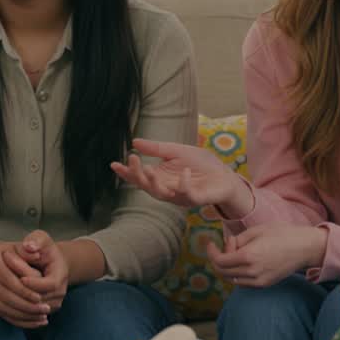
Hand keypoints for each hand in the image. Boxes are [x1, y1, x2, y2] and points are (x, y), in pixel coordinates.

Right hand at [0, 241, 49, 328]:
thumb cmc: (8, 252)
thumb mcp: (18, 247)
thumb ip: (28, 252)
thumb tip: (37, 255)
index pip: (9, 280)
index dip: (25, 291)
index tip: (41, 298)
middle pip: (5, 296)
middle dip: (26, 306)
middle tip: (45, 311)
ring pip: (2, 308)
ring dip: (24, 316)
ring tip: (42, 318)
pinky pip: (0, 313)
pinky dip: (18, 320)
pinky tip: (33, 321)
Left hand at [2, 230, 67, 313]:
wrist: (49, 264)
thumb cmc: (43, 250)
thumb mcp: (41, 239)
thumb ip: (36, 240)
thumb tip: (29, 246)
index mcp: (60, 275)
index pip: (49, 285)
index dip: (34, 282)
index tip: (19, 277)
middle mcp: (59, 293)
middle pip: (39, 299)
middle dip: (21, 291)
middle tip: (3, 282)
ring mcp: (52, 305)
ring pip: (32, 310)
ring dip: (16, 302)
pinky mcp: (42, 312)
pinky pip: (27, 317)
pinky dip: (14, 311)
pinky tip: (1, 301)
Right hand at [110, 138, 248, 216]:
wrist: (225, 175)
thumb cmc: (201, 164)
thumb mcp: (176, 151)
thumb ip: (157, 148)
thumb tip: (134, 141)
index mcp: (160, 177)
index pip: (139, 176)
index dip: (126, 172)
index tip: (113, 164)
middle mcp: (166, 189)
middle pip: (146, 186)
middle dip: (137, 175)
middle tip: (132, 160)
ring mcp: (180, 196)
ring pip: (161, 194)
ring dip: (153, 183)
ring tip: (149, 169)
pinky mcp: (195, 198)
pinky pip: (186, 194)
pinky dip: (183, 184)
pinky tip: (183, 172)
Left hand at [207, 223, 327, 287]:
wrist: (305, 247)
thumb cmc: (282, 234)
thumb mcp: (255, 230)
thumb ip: (237, 240)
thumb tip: (228, 248)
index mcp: (248, 256)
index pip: (219, 261)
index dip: (211, 252)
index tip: (210, 244)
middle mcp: (252, 272)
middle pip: (223, 272)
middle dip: (218, 259)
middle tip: (225, 246)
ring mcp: (259, 281)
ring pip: (232, 279)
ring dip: (228, 267)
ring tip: (237, 251)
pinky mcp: (265, 284)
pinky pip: (243, 282)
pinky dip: (237, 273)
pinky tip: (244, 261)